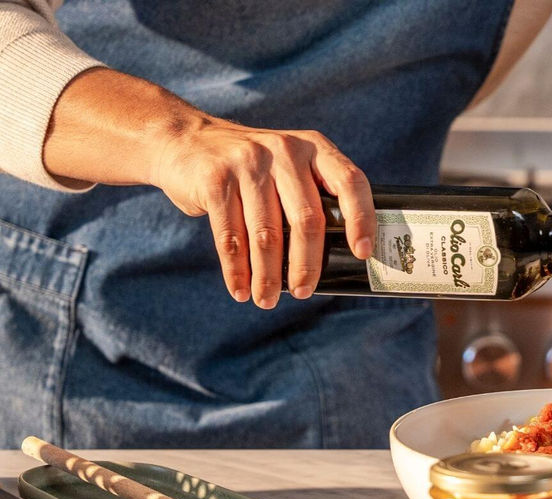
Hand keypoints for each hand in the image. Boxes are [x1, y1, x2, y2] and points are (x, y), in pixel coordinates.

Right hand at [43, 69, 375, 307]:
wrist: (185, 140)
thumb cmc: (252, 168)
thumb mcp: (289, 166)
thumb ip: (313, 195)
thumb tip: (340, 254)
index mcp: (315, 148)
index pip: (350, 182)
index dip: (362, 219)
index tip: (362, 253)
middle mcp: (285, 150)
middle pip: (307, 218)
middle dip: (306, 264)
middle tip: (304, 293)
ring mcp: (248, 162)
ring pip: (267, 233)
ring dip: (268, 275)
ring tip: (267, 300)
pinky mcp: (215, 179)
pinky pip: (230, 236)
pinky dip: (236, 270)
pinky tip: (240, 288)